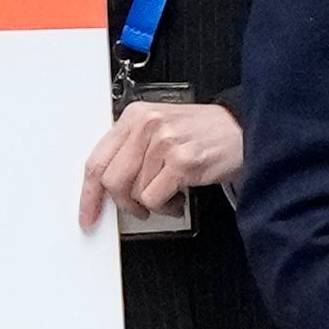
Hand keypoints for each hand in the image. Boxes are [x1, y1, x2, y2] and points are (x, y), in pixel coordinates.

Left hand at [77, 99, 243, 227]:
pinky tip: (178, 197)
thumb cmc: (201, 132)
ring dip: (152, 203)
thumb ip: (130, 149)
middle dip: (122, 203)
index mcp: (134, 115)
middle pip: (111, 180)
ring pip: (135, 193)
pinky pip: (155, 199)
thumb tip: (105, 184)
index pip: (97, 159)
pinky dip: (167, 207)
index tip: (88, 212)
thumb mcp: (159, 129)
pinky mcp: (182, 162)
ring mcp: (164, 143)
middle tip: (137, 208)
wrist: (240, 129)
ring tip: (170, 193)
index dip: (89, 193)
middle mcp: (146, 125)